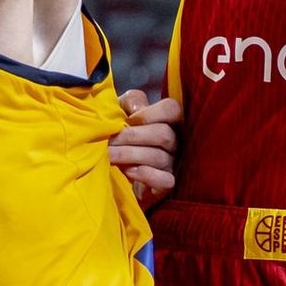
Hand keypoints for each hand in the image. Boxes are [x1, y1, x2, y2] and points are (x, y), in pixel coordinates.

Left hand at [109, 89, 181, 203]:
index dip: (150, 113)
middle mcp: (176, 140)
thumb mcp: (122, 110)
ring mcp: (173, 163)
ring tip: (109, 155)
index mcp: (167, 120)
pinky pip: (165, 180)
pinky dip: (146, 175)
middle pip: (163, 134)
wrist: (114, 167)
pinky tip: (128, 172)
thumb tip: (137, 110)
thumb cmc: (120, 133)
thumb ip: (130, 101)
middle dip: (132, 136)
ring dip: (129, 154)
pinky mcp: (167, 184)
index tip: (129, 119)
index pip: (172, 109)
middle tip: (109, 140)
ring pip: (159, 157)